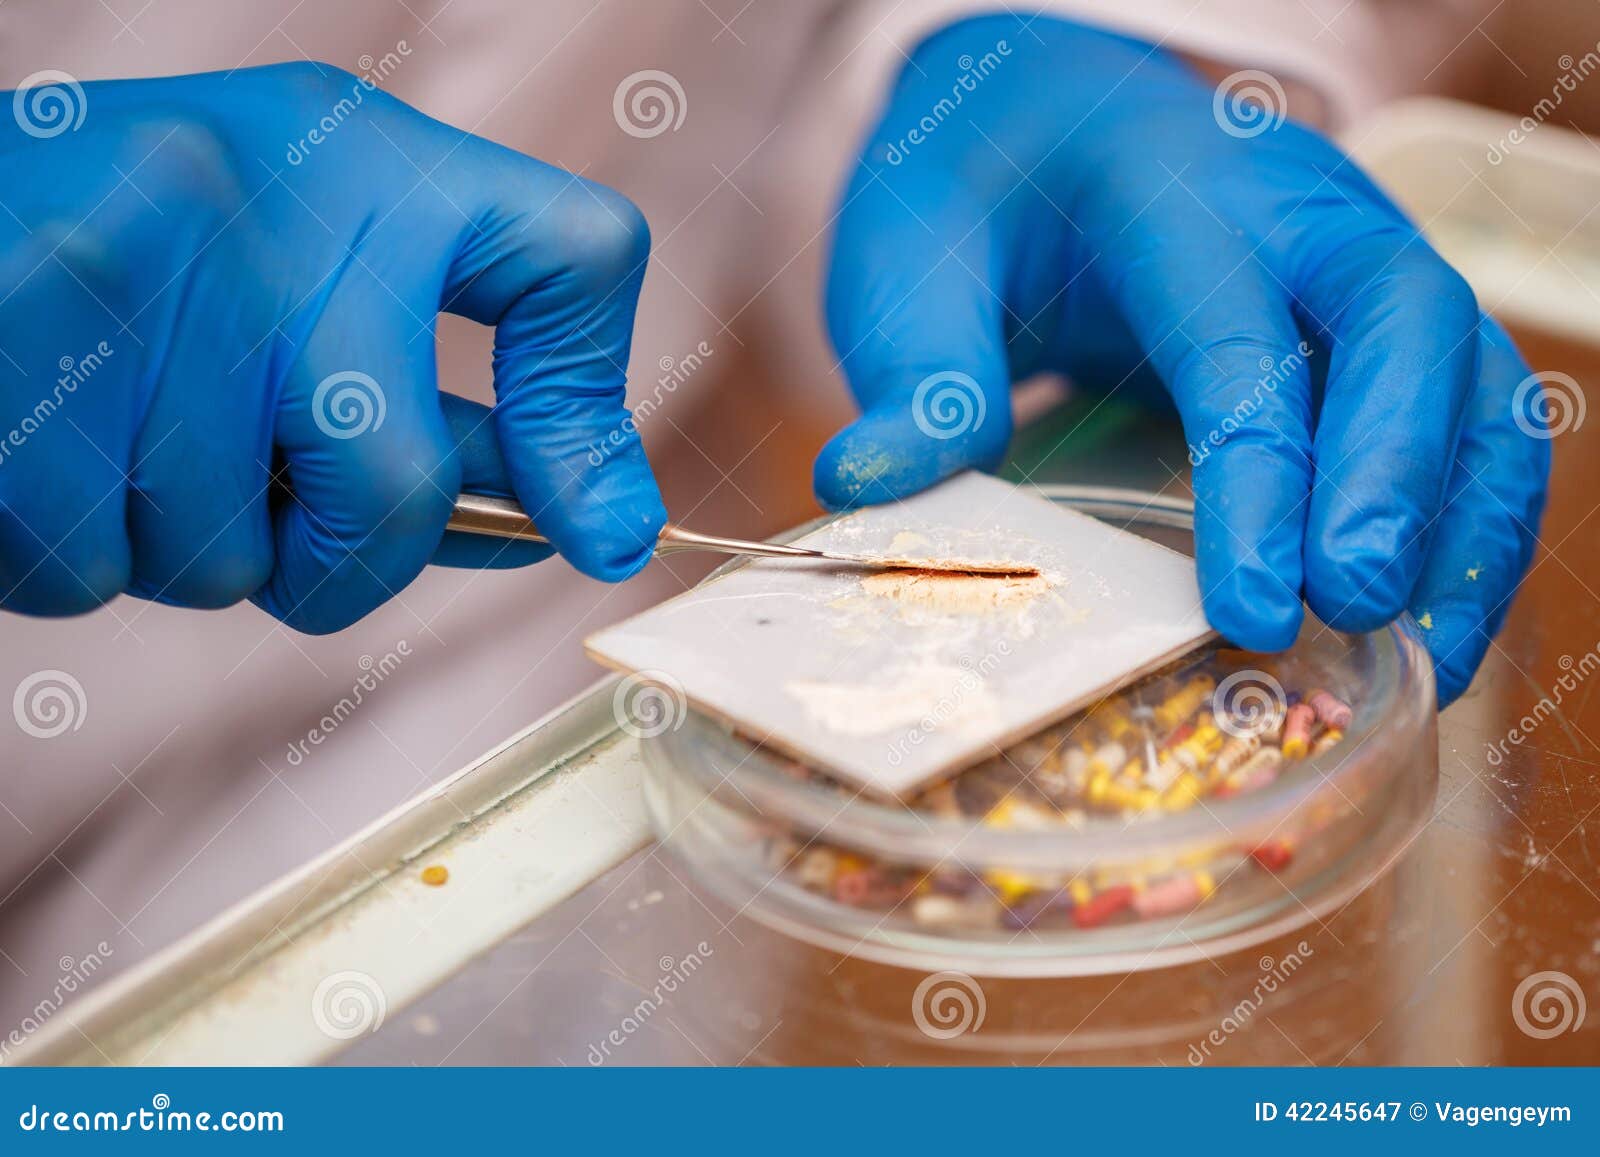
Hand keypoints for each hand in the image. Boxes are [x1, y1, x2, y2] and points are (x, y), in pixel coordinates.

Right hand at [0, 63, 664, 633]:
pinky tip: (44, 446)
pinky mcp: (18, 333)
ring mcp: (143, 256)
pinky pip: (94, 570)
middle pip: (399, 490)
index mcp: (369, 162)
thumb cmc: (134, 272)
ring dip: (178, 547)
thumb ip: (438, 405)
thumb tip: (599, 522)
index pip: (576, 256)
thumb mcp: (306, 283)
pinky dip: (72, 553)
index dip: (590, 420)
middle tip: (269, 515)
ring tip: (115, 432)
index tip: (593, 526)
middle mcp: (270, 190)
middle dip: (340, 562)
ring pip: (226, 559)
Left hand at [814, 15, 1548, 703]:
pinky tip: (1434, 619)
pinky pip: (1468, 404)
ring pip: (1468, 368)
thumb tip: (865, 486)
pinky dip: (1471, 514)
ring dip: (1465, 518)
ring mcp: (1353, 253)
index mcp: (1168, 191)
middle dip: (1395, 481)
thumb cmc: (977, 193)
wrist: (1043, 115)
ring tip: (1424, 661)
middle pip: (1405, 323)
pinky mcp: (1378, 312)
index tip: (1249, 608)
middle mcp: (1294, 209)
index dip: (1258, 475)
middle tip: (1353, 612)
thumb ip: (914, 367)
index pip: (1237, 336)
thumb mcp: (908, 258)